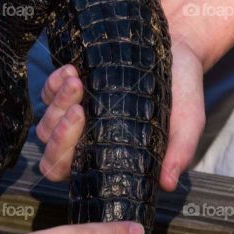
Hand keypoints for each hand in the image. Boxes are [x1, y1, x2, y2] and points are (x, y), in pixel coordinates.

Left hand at [34, 38, 207, 191]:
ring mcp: (76, 113)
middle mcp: (89, 139)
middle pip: (51, 151)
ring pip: (45, 123)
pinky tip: (71, 71)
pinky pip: (46, 93)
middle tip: (78, 109)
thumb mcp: (188, 122)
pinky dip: (53, 84)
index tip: (84, 129)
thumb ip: (179, 151)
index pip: (72, 171)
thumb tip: (167, 183)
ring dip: (57, 104)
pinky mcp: (71, 88)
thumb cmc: (182, 90)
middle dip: (58, 133)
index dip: (65, 157)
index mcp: (110, 155)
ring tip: (77, 81)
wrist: (179, 49)